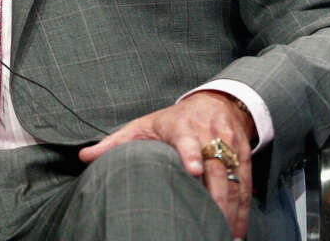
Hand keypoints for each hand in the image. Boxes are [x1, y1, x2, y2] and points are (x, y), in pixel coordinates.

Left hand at [78, 91, 254, 239]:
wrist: (215, 102)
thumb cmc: (172, 120)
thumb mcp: (143, 125)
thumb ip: (115, 143)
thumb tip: (83, 157)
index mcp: (182, 127)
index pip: (187, 141)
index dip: (190, 155)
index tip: (193, 170)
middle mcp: (209, 134)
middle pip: (216, 167)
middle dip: (215, 197)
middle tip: (210, 223)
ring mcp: (230, 144)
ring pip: (234, 180)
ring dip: (231, 211)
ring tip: (224, 237)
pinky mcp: (244, 155)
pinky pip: (245, 185)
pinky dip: (243, 210)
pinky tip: (236, 232)